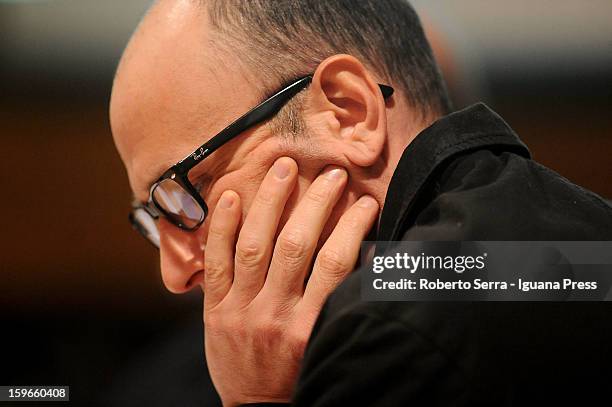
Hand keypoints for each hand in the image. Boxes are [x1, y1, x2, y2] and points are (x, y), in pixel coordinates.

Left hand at [203, 157, 378, 405]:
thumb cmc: (298, 376)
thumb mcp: (325, 344)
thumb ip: (338, 304)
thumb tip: (361, 253)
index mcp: (309, 325)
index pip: (335, 263)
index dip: (353, 226)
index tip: (367, 202)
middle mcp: (274, 313)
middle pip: (296, 245)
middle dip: (316, 202)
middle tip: (331, 174)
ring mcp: (240, 308)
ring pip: (255, 244)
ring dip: (271, 201)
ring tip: (284, 168)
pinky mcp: (214, 308)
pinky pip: (215, 261)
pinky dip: (222, 227)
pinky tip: (233, 196)